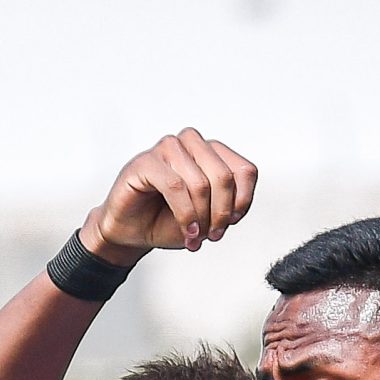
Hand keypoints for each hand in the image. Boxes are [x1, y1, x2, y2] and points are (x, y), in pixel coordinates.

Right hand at [80, 130, 258, 261]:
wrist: (134, 231)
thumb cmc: (167, 220)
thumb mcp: (208, 218)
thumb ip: (227, 208)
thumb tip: (235, 209)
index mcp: (211, 152)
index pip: (245, 170)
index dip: (243, 201)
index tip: (230, 223)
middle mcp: (192, 144)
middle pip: (224, 177)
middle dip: (220, 214)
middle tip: (212, 235)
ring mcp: (169, 148)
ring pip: (201, 183)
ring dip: (201, 217)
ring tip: (194, 235)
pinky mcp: (147, 161)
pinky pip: (175, 187)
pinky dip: (184, 214)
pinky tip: (186, 230)